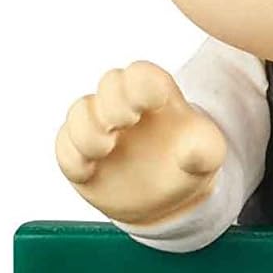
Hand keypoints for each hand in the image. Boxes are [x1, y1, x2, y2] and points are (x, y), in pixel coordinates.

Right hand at [56, 62, 225, 227]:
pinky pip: (65, 149)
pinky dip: (73, 157)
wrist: (168, 197)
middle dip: (114, 101)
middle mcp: (123, 105)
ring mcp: (99, 129)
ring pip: (80, 113)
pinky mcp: (80, 157)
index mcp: (155, 94)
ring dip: (89, 128)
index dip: (142, 82)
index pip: (142, 75)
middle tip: (127, 120)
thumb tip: (196, 150)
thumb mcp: (207, 156)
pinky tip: (89, 169)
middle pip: (110, 86)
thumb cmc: (188, 162)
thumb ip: (204, 150)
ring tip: (107, 146)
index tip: (154, 100)